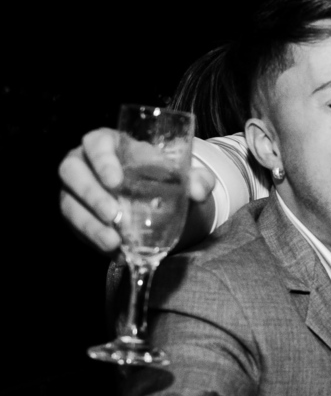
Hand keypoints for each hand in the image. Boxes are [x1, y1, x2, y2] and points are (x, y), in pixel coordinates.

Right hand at [58, 127, 214, 253]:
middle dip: (91, 194)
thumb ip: (197, 179)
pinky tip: (115, 253)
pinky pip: (75, 228)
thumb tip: (198, 191)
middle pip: (71, 171)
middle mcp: (84, 163)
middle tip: (113, 214)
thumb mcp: (182, 174)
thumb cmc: (161, 176)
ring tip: (113, 242)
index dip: (102, 160)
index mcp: (109, 143)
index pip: (95, 142)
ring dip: (89, 224)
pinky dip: (94, 241)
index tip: (116, 181)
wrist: (154, 197)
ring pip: (69, 203)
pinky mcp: (75, 215)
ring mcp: (74, 190)